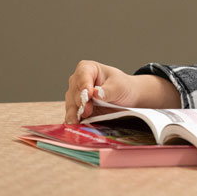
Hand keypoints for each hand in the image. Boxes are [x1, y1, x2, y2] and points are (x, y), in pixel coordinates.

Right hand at [63, 60, 178, 122]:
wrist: (126, 98)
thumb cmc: (122, 87)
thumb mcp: (119, 86)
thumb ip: (107, 90)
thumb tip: (96, 93)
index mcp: (87, 68)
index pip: (82, 75)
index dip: (84, 85)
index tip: (88, 95)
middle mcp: (77, 82)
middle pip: (74, 92)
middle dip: (80, 102)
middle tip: (87, 111)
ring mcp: (75, 96)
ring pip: (71, 105)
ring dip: (74, 114)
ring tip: (77, 122)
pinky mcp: (76, 110)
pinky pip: (72, 116)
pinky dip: (74, 121)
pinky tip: (76, 127)